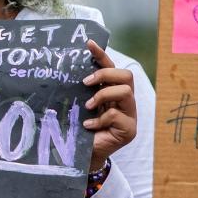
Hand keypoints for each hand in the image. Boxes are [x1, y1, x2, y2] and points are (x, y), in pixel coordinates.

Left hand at [82, 39, 136, 169]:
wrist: (85, 153)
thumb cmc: (82, 127)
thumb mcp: (81, 103)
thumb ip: (83, 89)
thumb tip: (68, 67)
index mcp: (113, 90)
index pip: (112, 67)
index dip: (101, 54)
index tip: (88, 44)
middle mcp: (126, 100)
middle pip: (126, 75)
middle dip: (105, 75)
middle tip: (86, 83)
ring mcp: (130, 115)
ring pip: (125, 92)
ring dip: (103, 96)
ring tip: (87, 106)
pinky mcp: (129, 130)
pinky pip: (116, 116)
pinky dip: (99, 119)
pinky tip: (88, 125)